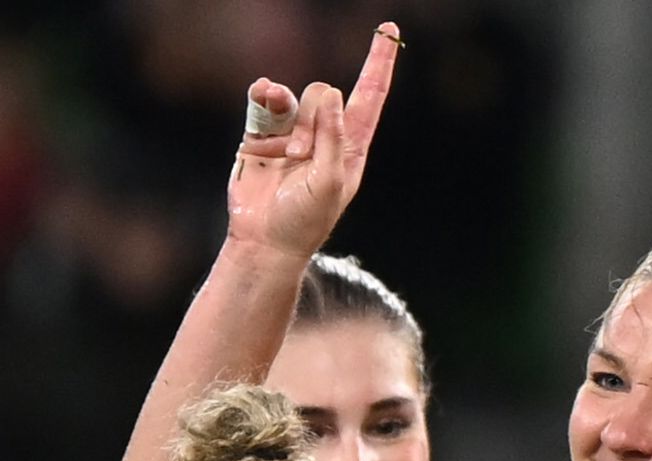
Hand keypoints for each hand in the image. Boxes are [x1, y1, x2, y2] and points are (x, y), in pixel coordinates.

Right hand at [228, 23, 400, 257]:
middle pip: (322, 93)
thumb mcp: (331, 182)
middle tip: (300, 158)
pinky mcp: (262, 133)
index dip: (379, 62)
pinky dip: (262, 95)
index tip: (390, 29)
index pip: (370, 95)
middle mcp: (323, 133)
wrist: (265, 239)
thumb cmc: (306, 219)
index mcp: (350, 145)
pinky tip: (263, 93)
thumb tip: (333, 93)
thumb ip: (333, 138)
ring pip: (291, 97)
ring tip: (279, 155)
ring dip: (284, 121)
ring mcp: (291, 131)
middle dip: (310, 120)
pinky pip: (263, 100)